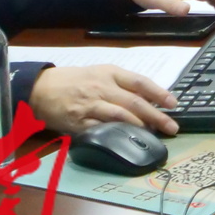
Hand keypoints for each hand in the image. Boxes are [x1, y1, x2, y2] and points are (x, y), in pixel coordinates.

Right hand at [30, 65, 178, 136]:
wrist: (40, 88)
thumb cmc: (74, 80)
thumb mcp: (100, 74)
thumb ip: (122, 85)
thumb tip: (149, 100)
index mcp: (110, 73)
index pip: (140, 82)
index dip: (159, 93)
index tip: (174, 104)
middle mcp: (102, 88)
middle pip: (134, 102)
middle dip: (156, 116)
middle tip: (171, 127)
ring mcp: (90, 105)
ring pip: (120, 115)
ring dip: (139, 126)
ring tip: (153, 135)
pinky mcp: (79, 122)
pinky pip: (101, 130)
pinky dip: (116, 135)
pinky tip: (126, 141)